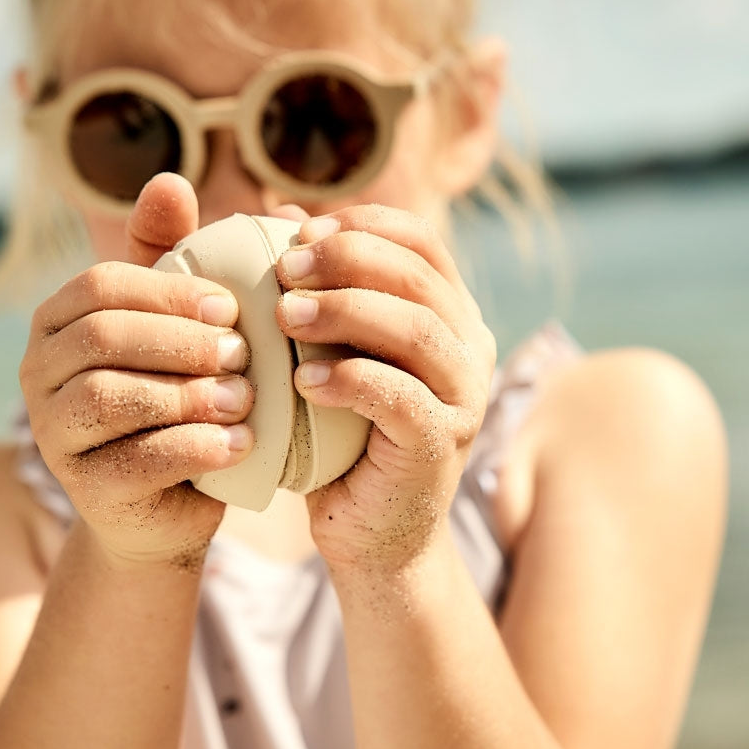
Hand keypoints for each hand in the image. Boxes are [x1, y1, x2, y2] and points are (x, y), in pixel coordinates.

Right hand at [19, 175, 254, 569]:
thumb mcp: (172, 327)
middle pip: (104, 337)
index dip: (170, 292)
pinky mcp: (85, 490)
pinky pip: (137, 460)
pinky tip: (240, 443)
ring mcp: (54, 434)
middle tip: (242, 354)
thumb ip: (168, 258)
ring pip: (112, 396)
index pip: (101, 285)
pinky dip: (196, 447)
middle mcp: (38, 373)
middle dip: (181, 341)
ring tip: (243, 399)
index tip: (231, 307)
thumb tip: (170, 179)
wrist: (165, 502)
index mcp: (57, 322)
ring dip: (188, 394)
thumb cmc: (173, 398)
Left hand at [274, 205, 496, 580]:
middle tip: (283, 269)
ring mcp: (461, 399)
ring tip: (285, 317)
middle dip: (346, 260)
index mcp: (448, 315)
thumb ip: (317, 292)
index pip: (420, 241)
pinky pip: (400, 397)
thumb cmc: (341, 436)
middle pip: (418, 277)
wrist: (372, 531)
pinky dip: (348, 380)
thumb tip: (281, 217)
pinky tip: (302, 383)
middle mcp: (467, 349)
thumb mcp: (330, 354)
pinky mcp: (439, 445)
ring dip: (345, 312)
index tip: (301, 229)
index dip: (362, 224)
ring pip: (416, 329)